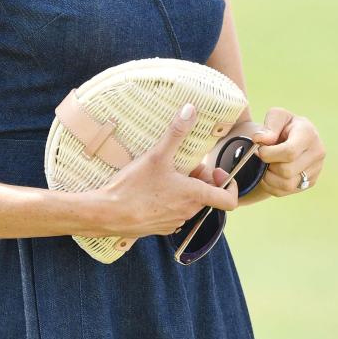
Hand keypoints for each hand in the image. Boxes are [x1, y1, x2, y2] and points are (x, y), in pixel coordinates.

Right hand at [94, 103, 238, 238]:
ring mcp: (174, 222)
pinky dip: (169, 200)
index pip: (229, 199)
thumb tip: (190, 110)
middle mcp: (188, 212)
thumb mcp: (157, 155)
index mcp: (194, 195)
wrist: (107, 214)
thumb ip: (176, 133)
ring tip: (165, 174)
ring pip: (189, 203)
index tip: (219, 171)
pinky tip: (151, 189)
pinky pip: (173, 212)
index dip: (230, 185)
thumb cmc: (134, 187)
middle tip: (183, 164)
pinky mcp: (160, 228)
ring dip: (184, 189)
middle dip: (199, 179)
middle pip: (206, 195)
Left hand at [252, 107, 325, 196]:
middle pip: (287, 171)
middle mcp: (317, 153)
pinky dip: (272, 186)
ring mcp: (316, 170)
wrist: (294, 135)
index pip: (289, 152)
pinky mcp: (310, 182)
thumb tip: (260, 139)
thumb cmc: (283, 125)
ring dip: (269, 178)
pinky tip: (269, 174)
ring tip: (266, 166)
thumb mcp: (276, 116)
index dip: (269, 154)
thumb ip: (269, 126)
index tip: (259, 149)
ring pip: (287, 184)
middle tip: (263, 158)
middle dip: (269, 165)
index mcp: (308, 134)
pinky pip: (286, 192)